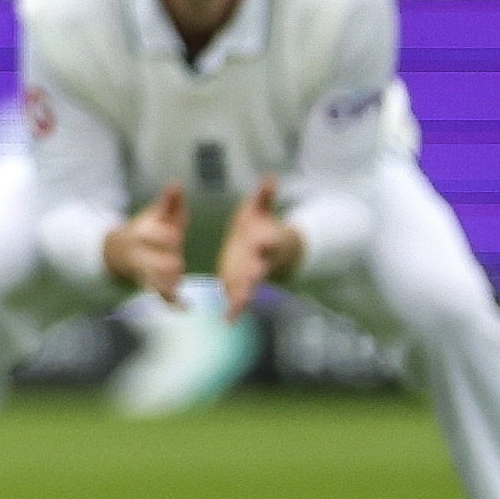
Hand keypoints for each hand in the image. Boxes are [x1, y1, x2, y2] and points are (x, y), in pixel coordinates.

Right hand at [102, 186, 188, 300]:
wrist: (120, 253)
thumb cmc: (149, 230)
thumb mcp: (157, 214)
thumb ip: (169, 202)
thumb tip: (176, 183)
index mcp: (140, 234)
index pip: (149, 236)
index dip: (161, 236)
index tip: (175, 235)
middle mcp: (140, 255)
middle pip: (149, 261)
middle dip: (162, 263)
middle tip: (176, 264)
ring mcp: (145, 272)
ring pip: (153, 281)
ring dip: (165, 285)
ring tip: (177, 289)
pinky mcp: (152, 285)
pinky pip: (161, 296)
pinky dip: (172, 303)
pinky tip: (186, 308)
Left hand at [214, 180, 302, 315]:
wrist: (271, 250)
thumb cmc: (261, 226)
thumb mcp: (260, 210)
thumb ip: (264, 197)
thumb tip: (270, 177)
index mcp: (264, 241)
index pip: (267, 241)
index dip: (266, 241)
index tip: (263, 241)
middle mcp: (260, 261)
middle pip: (259, 268)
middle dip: (254, 274)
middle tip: (250, 279)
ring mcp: (252, 275)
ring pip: (250, 288)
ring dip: (244, 297)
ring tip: (237, 308)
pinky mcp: (243, 285)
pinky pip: (240, 299)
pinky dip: (236, 309)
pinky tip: (228, 321)